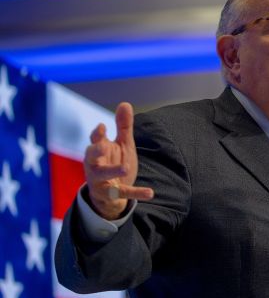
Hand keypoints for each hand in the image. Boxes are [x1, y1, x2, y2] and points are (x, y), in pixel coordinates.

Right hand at [83, 102, 153, 219]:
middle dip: (95, 151)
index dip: (97, 134)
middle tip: (103, 146)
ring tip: (126, 168)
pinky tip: (150, 193)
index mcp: (99, 150)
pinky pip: (122, 193)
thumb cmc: (114, 162)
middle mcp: (95, 164)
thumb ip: (123, 126)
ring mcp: (101, 180)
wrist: (110, 193)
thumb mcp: (122, 144)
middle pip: (90, 157)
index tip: (102, 127)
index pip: (95, 140)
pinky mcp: (110, 194)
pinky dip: (136, 193)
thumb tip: (125, 103)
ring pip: (102, 175)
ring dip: (113, 171)